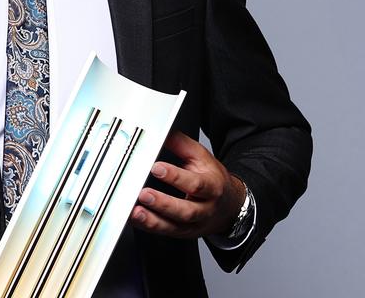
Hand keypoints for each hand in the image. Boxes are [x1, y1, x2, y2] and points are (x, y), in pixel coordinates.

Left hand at [128, 131, 244, 238]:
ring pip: (175, 226)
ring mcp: (194, 224)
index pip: (195, 183)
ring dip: (153, 220)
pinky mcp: (183, 233)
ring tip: (135, 211)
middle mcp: (205, 208)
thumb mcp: (202, 157)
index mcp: (212, 186)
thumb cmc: (213, 179)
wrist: (229, 205)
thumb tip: (163, 131)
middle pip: (186, 210)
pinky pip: (165, 232)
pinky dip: (149, 226)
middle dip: (163, 203)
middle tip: (144, 194)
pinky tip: (135, 218)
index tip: (156, 168)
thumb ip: (181, 144)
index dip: (176, 177)